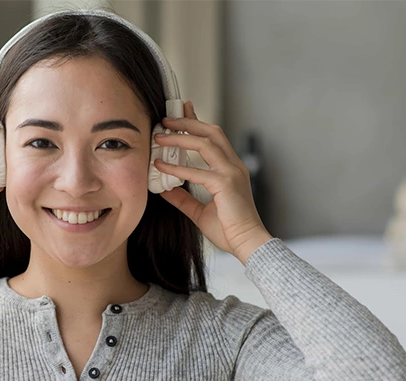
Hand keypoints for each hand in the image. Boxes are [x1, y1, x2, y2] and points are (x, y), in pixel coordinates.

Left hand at [152, 101, 274, 263]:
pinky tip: (161, 167)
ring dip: (181, 137)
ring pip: (206, 143)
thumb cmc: (229, 229)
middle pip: (212, 132)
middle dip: (188, 122)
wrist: (246, 244)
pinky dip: (177, 168)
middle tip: (166, 119)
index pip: (213, 137)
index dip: (197, 122)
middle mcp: (233, 166)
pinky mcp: (226, 184)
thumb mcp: (199, 211)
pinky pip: (197, 171)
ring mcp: (231, 173)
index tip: (182, 111)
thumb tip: (164, 189)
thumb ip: (183, 198)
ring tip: (159, 137)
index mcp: (231, 169)